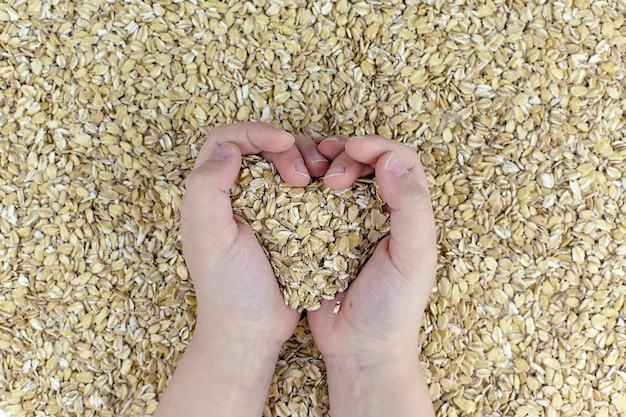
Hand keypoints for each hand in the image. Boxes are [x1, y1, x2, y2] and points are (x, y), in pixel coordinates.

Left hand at [182, 122, 328, 348]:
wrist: (253, 330)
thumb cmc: (228, 288)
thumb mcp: (210, 238)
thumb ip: (207, 189)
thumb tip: (228, 149)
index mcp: (210, 193)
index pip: (227, 140)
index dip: (255, 132)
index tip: (283, 141)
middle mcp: (234, 194)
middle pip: (260, 146)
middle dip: (286, 148)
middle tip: (303, 176)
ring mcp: (263, 207)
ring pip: (285, 163)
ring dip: (306, 160)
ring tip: (322, 179)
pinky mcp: (288, 221)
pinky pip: (304, 188)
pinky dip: (318, 181)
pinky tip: (330, 190)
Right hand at [307, 135, 436, 416]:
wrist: (359, 348)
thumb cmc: (393, 306)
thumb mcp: (412, 256)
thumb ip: (410, 207)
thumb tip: (391, 159)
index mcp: (410, 213)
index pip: (400, 160)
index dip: (376, 146)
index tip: (350, 148)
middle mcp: (382, 212)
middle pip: (368, 163)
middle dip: (348, 155)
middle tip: (330, 175)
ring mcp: (351, 224)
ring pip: (341, 178)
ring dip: (325, 167)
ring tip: (310, 174)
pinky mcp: (324, 237)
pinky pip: (316, 203)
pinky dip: (307, 190)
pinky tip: (294, 190)